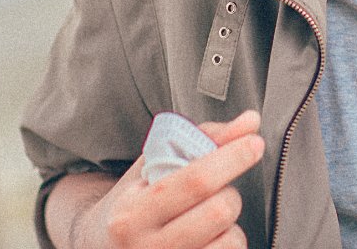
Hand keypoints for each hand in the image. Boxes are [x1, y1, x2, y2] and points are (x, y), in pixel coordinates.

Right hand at [56, 110, 264, 248]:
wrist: (101, 248)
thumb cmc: (140, 197)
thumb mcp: (158, 163)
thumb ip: (207, 137)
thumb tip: (252, 120)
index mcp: (132, 214)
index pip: (196, 180)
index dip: (232, 158)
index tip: (255, 142)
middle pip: (219, 211)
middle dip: (230, 192)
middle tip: (217, 190)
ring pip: (231, 241)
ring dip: (232, 224)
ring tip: (208, 219)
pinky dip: (229, 244)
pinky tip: (211, 240)